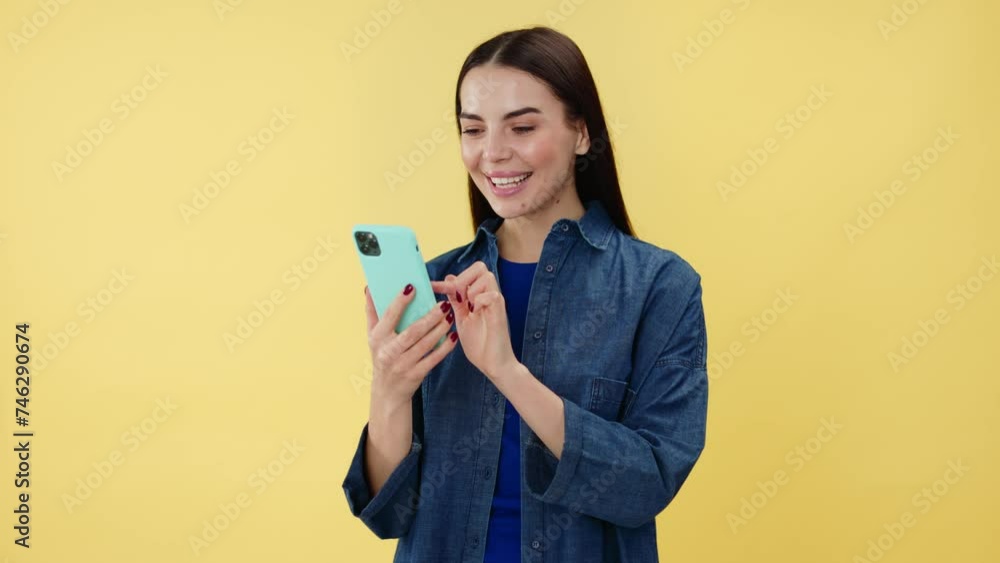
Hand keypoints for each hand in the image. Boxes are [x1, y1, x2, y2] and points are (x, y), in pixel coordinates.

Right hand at [364, 284, 457, 408]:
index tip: (411, 287)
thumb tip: (369, 288)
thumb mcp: (372, 337)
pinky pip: (433, 359)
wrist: (387, 392)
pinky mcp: (416, 374)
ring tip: (450, 316)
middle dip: (429, 317)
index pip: (389, 316)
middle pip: (412, 331)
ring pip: (425, 344)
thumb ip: (372, 312)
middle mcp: (389, 351)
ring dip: (440, 330)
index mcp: (378, 338)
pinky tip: (452, 336)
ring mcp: (403, 364)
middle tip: (443, 304)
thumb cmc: (381, 356)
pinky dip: (444, 348)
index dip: (400, 302)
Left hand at [432, 261, 516, 379]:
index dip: (448, 278)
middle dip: (464, 278)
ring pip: (487, 277)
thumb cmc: (479, 344)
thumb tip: (448, 279)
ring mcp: (495, 303)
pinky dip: (479, 301)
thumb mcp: (461, 319)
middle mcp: (488, 296)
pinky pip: (492, 295)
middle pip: (480, 267)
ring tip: (468, 307)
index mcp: (478, 297)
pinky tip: (475, 313)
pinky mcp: (500, 313)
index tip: (431, 287)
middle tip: (456, 296)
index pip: (467, 273)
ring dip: (472, 289)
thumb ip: (456, 300)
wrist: (493, 365)